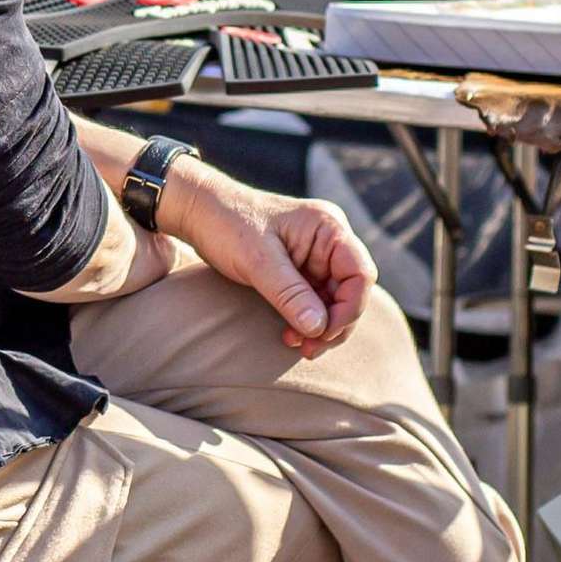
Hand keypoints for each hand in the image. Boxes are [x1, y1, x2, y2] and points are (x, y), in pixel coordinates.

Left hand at [158, 163, 376, 356]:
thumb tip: (319, 328)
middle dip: (334, 324)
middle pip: (351, 291)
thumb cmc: (228, 224)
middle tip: (309, 348)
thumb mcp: (257, 260)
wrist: (200, 212)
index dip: (350, 308)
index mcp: (328, 227)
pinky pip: (315, 300)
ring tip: (297, 345)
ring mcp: (316, 255)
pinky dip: (306, 320)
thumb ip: (290, 294)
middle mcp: (329, 240)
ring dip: (320, 327)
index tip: (324, 332)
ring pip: (334, 301)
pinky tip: (290, 334)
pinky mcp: (301, 269)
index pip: (360, 274)